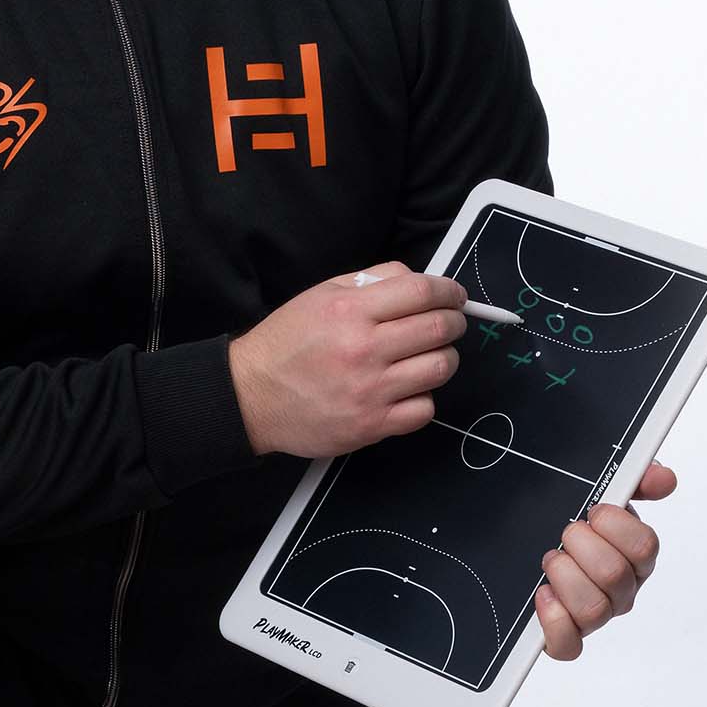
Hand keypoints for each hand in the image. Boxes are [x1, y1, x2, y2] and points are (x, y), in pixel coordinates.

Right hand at [227, 261, 467, 459]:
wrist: (250, 395)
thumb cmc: (286, 343)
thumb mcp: (320, 294)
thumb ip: (371, 281)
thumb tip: (417, 280)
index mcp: (350, 310)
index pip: (422, 292)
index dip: (449, 291)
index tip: (455, 296)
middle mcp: (364, 348)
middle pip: (439, 328)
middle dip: (455, 322)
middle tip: (450, 323)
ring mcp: (370, 390)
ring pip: (440, 368)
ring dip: (444, 358)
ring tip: (429, 356)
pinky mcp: (371, 425)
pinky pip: (425, 410)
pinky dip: (424, 398)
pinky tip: (408, 390)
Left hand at [536, 461, 674, 661]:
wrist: (522, 538)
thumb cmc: (567, 519)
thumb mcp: (600, 488)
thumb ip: (635, 479)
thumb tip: (664, 479)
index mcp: (635, 555)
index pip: (644, 547)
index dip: (614, 524)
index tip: (594, 511)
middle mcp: (621, 589)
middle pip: (615, 575)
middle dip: (581, 545)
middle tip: (567, 533)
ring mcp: (596, 615)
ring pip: (594, 610)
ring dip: (565, 576)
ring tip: (552, 560)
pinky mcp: (566, 637)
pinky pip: (569, 646)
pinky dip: (554, 619)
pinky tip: (543, 593)